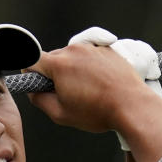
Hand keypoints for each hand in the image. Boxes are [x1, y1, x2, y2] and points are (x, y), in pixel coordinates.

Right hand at [27, 27, 161, 161]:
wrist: (132, 106)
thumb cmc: (98, 112)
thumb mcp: (60, 114)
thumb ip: (39, 100)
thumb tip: (33, 91)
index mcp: (59, 65)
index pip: (31, 60)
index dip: (29, 73)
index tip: (35, 82)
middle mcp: (74, 50)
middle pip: (52, 58)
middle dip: (53, 74)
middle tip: (64, 93)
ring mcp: (92, 47)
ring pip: (71, 56)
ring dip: (72, 69)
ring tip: (86, 90)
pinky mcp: (106, 49)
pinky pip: (89, 55)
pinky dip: (88, 66)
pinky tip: (97, 83)